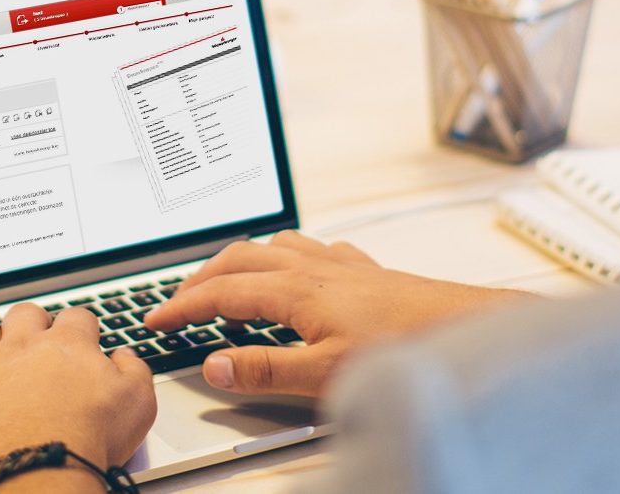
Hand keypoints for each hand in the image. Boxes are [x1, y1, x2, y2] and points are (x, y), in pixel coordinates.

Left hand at [0, 304, 156, 491]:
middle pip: (24, 314)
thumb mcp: (138, 404)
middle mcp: (23, 347)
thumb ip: (134, 370)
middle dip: (32, 324)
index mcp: (68, 345)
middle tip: (37, 346)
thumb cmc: (87, 442)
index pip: (76, 317)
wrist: (42, 473)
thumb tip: (123, 357)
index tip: (81, 343)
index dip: (81, 329)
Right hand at [144, 231, 528, 397]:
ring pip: (276, 247)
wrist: (465, 328)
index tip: (154, 320)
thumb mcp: (325, 373)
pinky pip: (314, 250)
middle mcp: (315, 268)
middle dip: (202, 277)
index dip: (182, 307)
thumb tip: (214, 364)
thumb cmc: (405, 346)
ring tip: (228, 283)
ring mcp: (342, 265)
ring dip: (243, 262)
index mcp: (296, 290)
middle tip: (178, 301)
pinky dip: (288, 259)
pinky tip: (299, 274)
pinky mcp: (367, 271)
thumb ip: (265, 370)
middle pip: (241, 259)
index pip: (222, 293)